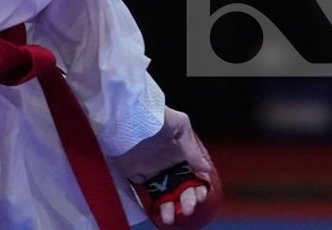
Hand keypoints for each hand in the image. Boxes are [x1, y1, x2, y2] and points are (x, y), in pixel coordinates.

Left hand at [111, 107, 219, 226]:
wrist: (126, 115)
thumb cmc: (155, 115)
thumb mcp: (180, 125)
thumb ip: (192, 148)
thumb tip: (205, 169)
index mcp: (182, 153)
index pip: (194, 175)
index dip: (199, 186)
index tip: (201, 195)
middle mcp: (169, 164)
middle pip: (182, 188)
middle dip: (187, 200)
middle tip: (188, 208)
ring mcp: (153, 171)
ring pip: (166, 195)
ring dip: (171, 207)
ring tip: (171, 216)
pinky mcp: (137, 176)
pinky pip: (148, 194)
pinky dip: (155, 205)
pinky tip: (160, 214)